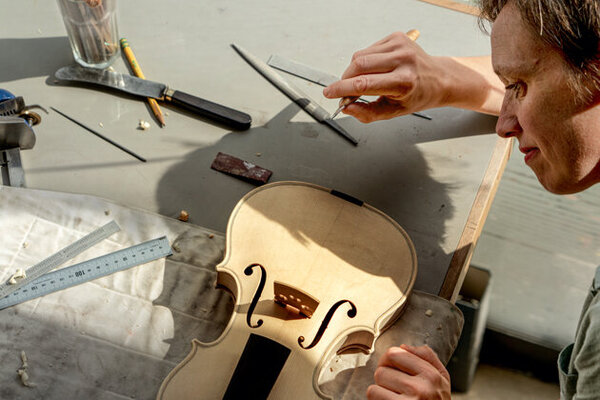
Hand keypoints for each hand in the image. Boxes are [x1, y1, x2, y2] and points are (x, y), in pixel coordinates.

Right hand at [323, 31, 448, 122]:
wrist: (438, 78)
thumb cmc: (417, 96)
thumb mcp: (393, 112)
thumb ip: (367, 113)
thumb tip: (346, 108)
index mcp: (404, 82)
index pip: (363, 84)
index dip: (341, 89)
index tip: (329, 93)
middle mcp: (403, 60)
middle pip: (358, 66)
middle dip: (345, 80)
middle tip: (345, 91)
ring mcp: (400, 46)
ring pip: (360, 56)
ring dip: (354, 71)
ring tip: (365, 81)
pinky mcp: (396, 37)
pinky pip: (368, 49)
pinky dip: (364, 61)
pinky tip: (375, 69)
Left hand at [366, 344, 450, 399]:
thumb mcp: (441, 381)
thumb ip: (427, 358)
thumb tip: (404, 346)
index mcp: (433, 375)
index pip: (396, 353)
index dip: (388, 361)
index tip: (391, 370)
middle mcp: (424, 387)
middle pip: (382, 370)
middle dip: (383, 380)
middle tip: (393, 390)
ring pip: (375, 385)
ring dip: (379, 393)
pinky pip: (373, 396)